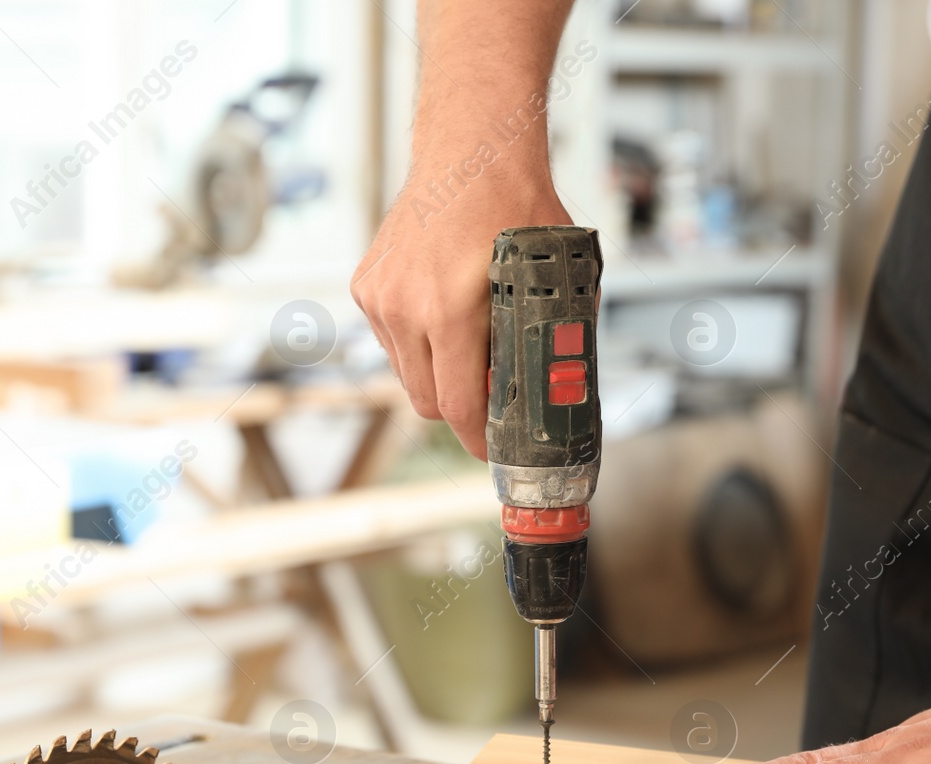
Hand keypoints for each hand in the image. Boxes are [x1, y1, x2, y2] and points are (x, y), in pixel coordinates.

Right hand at [351, 155, 570, 458]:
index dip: (479, 438)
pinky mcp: (366, 286)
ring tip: (474, 344)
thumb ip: (555, 333)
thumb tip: (564, 384)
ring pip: (406, 372)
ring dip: (438, 374)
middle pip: (426, 401)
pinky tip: (446, 311)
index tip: (495, 449)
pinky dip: (419, 341)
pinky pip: (392, 340)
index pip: (456, 405)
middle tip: (494, 401)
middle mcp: (403, 308)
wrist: (471, 148)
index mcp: (449, 311)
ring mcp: (379, 297)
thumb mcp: (556, 273)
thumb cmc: (517, 202)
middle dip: (461, 410)